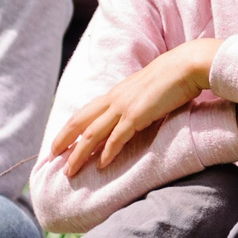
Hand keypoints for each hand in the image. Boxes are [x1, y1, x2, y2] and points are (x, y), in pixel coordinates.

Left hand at [51, 39, 222, 174]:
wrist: (187, 66)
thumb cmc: (173, 77)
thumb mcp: (147, 90)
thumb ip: (137, 102)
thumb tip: (135, 116)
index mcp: (115, 93)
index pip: (84, 113)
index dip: (67, 129)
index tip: (58, 144)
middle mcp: (114, 99)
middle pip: (79, 123)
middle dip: (63, 142)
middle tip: (50, 159)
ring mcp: (124, 107)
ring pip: (92, 134)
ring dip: (79, 154)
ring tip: (69, 171)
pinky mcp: (137, 115)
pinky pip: (117, 138)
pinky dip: (107, 153)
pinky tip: (101, 165)